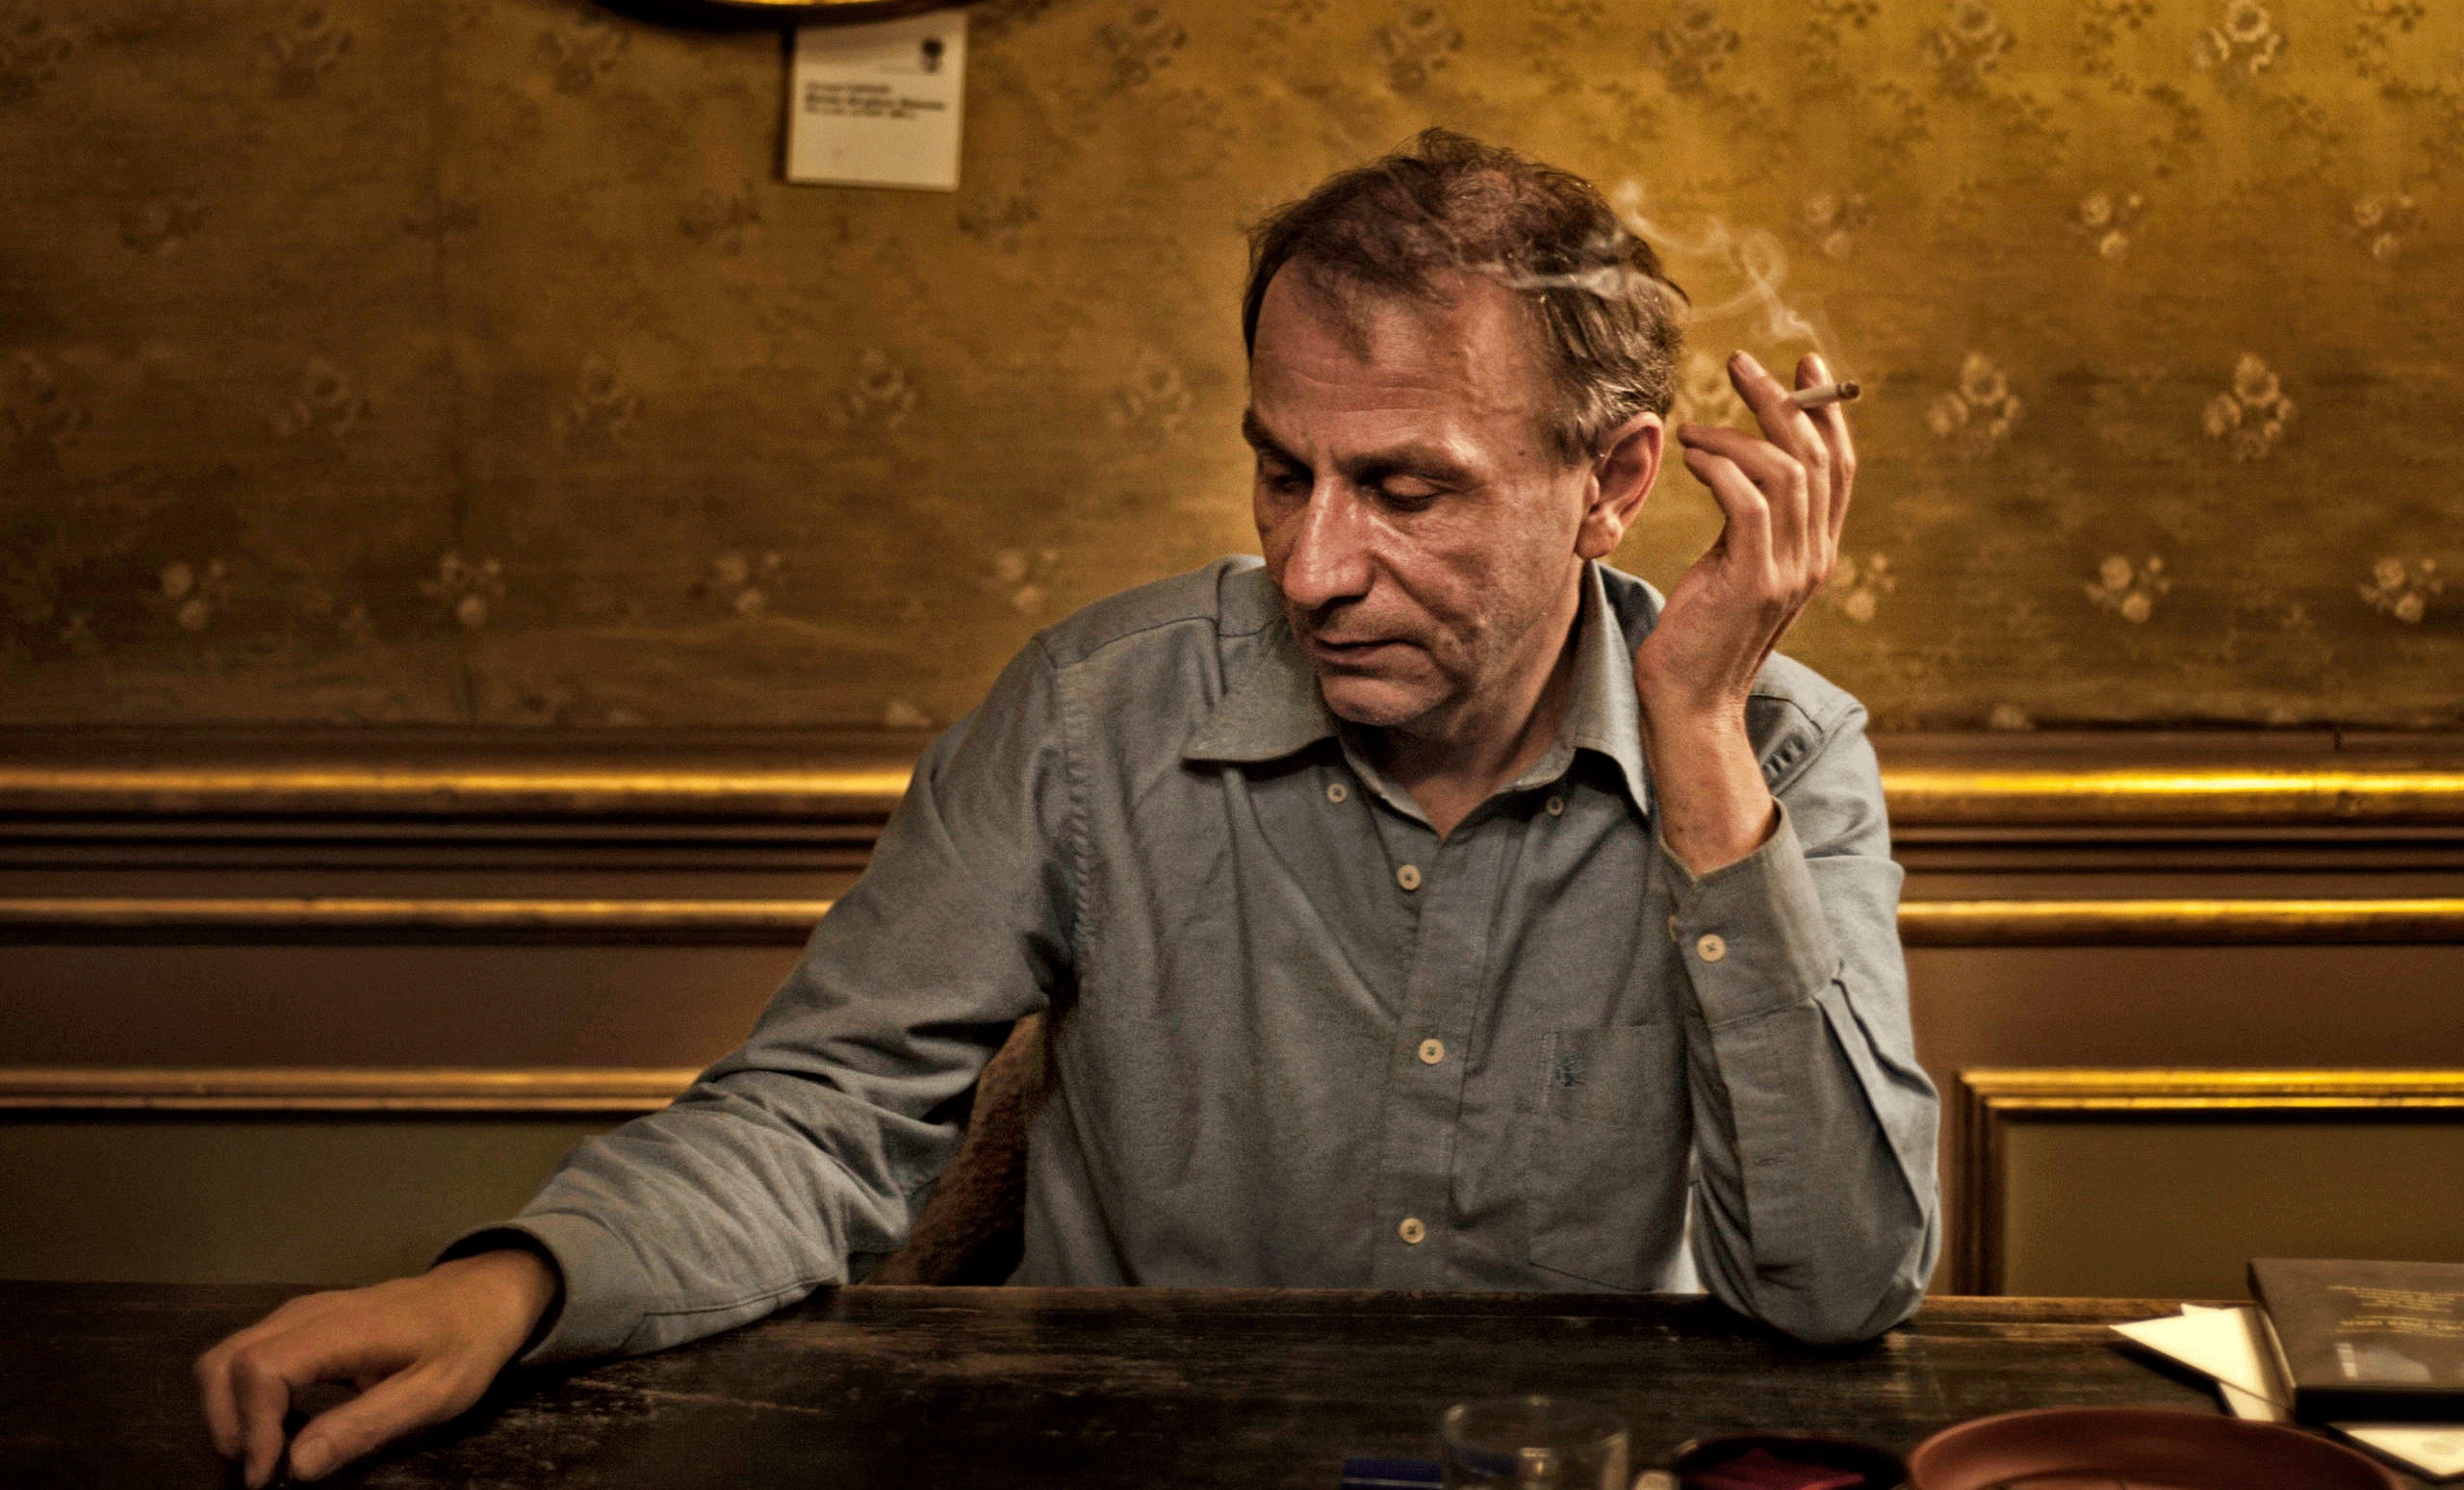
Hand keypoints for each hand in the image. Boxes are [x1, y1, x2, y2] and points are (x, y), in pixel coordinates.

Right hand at [194, 1248, 556, 1486]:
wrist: (484, 1294)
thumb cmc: (465, 1343)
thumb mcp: (433, 1394)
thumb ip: (364, 1427)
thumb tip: (296, 1467)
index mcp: (343, 1328)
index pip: (260, 1368)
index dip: (251, 1427)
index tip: (270, 1475)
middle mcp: (309, 1313)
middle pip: (226, 1361)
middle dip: (227, 1424)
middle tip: (262, 1469)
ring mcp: (302, 1312)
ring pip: (228, 1354)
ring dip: (229, 1410)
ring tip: (267, 1452)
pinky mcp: (303, 1321)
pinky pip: (249, 1353)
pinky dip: (244, 1394)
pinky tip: (279, 1426)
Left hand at [1635, 351, 1854, 872]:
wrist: (1690, 706)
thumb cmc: (1698, 637)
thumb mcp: (1733, 571)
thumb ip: (1749, 527)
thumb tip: (1736, 472)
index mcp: (1816, 551)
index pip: (1841, 467)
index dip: (1828, 412)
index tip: (1806, 364)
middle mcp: (1814, 557)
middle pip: (1816, 457)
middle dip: (1782, 400)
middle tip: (1739, 364)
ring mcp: (1787, 571)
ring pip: (1785, 473)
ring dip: (1738, 433)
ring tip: (1693, 425)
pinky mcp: (1751, 582)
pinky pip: (1748, 504)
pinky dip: (1721, 468)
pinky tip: (1691, 456)